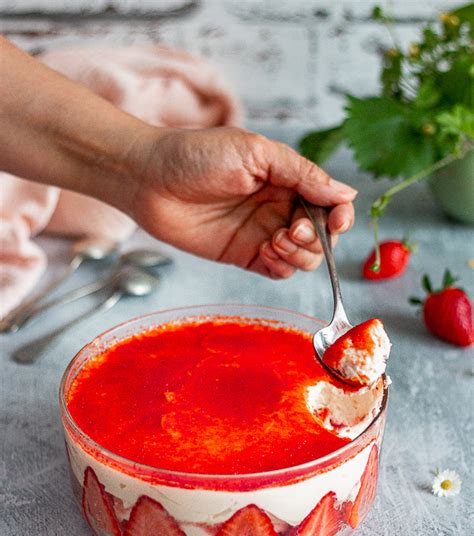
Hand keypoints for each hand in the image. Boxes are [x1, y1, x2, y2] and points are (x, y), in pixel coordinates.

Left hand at [131, 127, 356, 278]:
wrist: (150, 180)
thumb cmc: (197, 155)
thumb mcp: (256, 152)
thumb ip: (302, 173)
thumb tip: (346, 193)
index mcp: (287, 178)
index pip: (330, 202)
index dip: (340, 214)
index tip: (336, 220)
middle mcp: (279, 207)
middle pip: (322, 234)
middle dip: (317, 237)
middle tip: (292, 229)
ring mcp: (263, 233)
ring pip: (305, 257)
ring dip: (300, 253)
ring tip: (274, 239)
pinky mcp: (245, 255)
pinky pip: (280, 270)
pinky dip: (283, 266)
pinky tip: (267, 251)